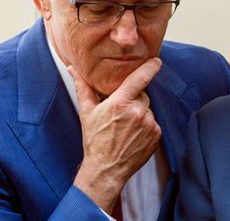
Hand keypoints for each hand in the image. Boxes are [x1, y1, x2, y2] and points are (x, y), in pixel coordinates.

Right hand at [69, 57, 161, 212]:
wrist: (106, 169)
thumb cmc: (94, 140)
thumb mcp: (87, 112)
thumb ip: (83, 87)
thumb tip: (73, 68)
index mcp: (120, 103)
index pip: (139, 79)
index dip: (149, 67)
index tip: (156, 60)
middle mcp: (137, 111)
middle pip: (142, 95)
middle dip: (134, 100)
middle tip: (120, 114)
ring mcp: (148, 123)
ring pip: (148, 109)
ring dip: (140, 113)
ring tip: (126, 127)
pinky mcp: (156, 134)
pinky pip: (154, 122)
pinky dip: (146, 125)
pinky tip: (134, 134)